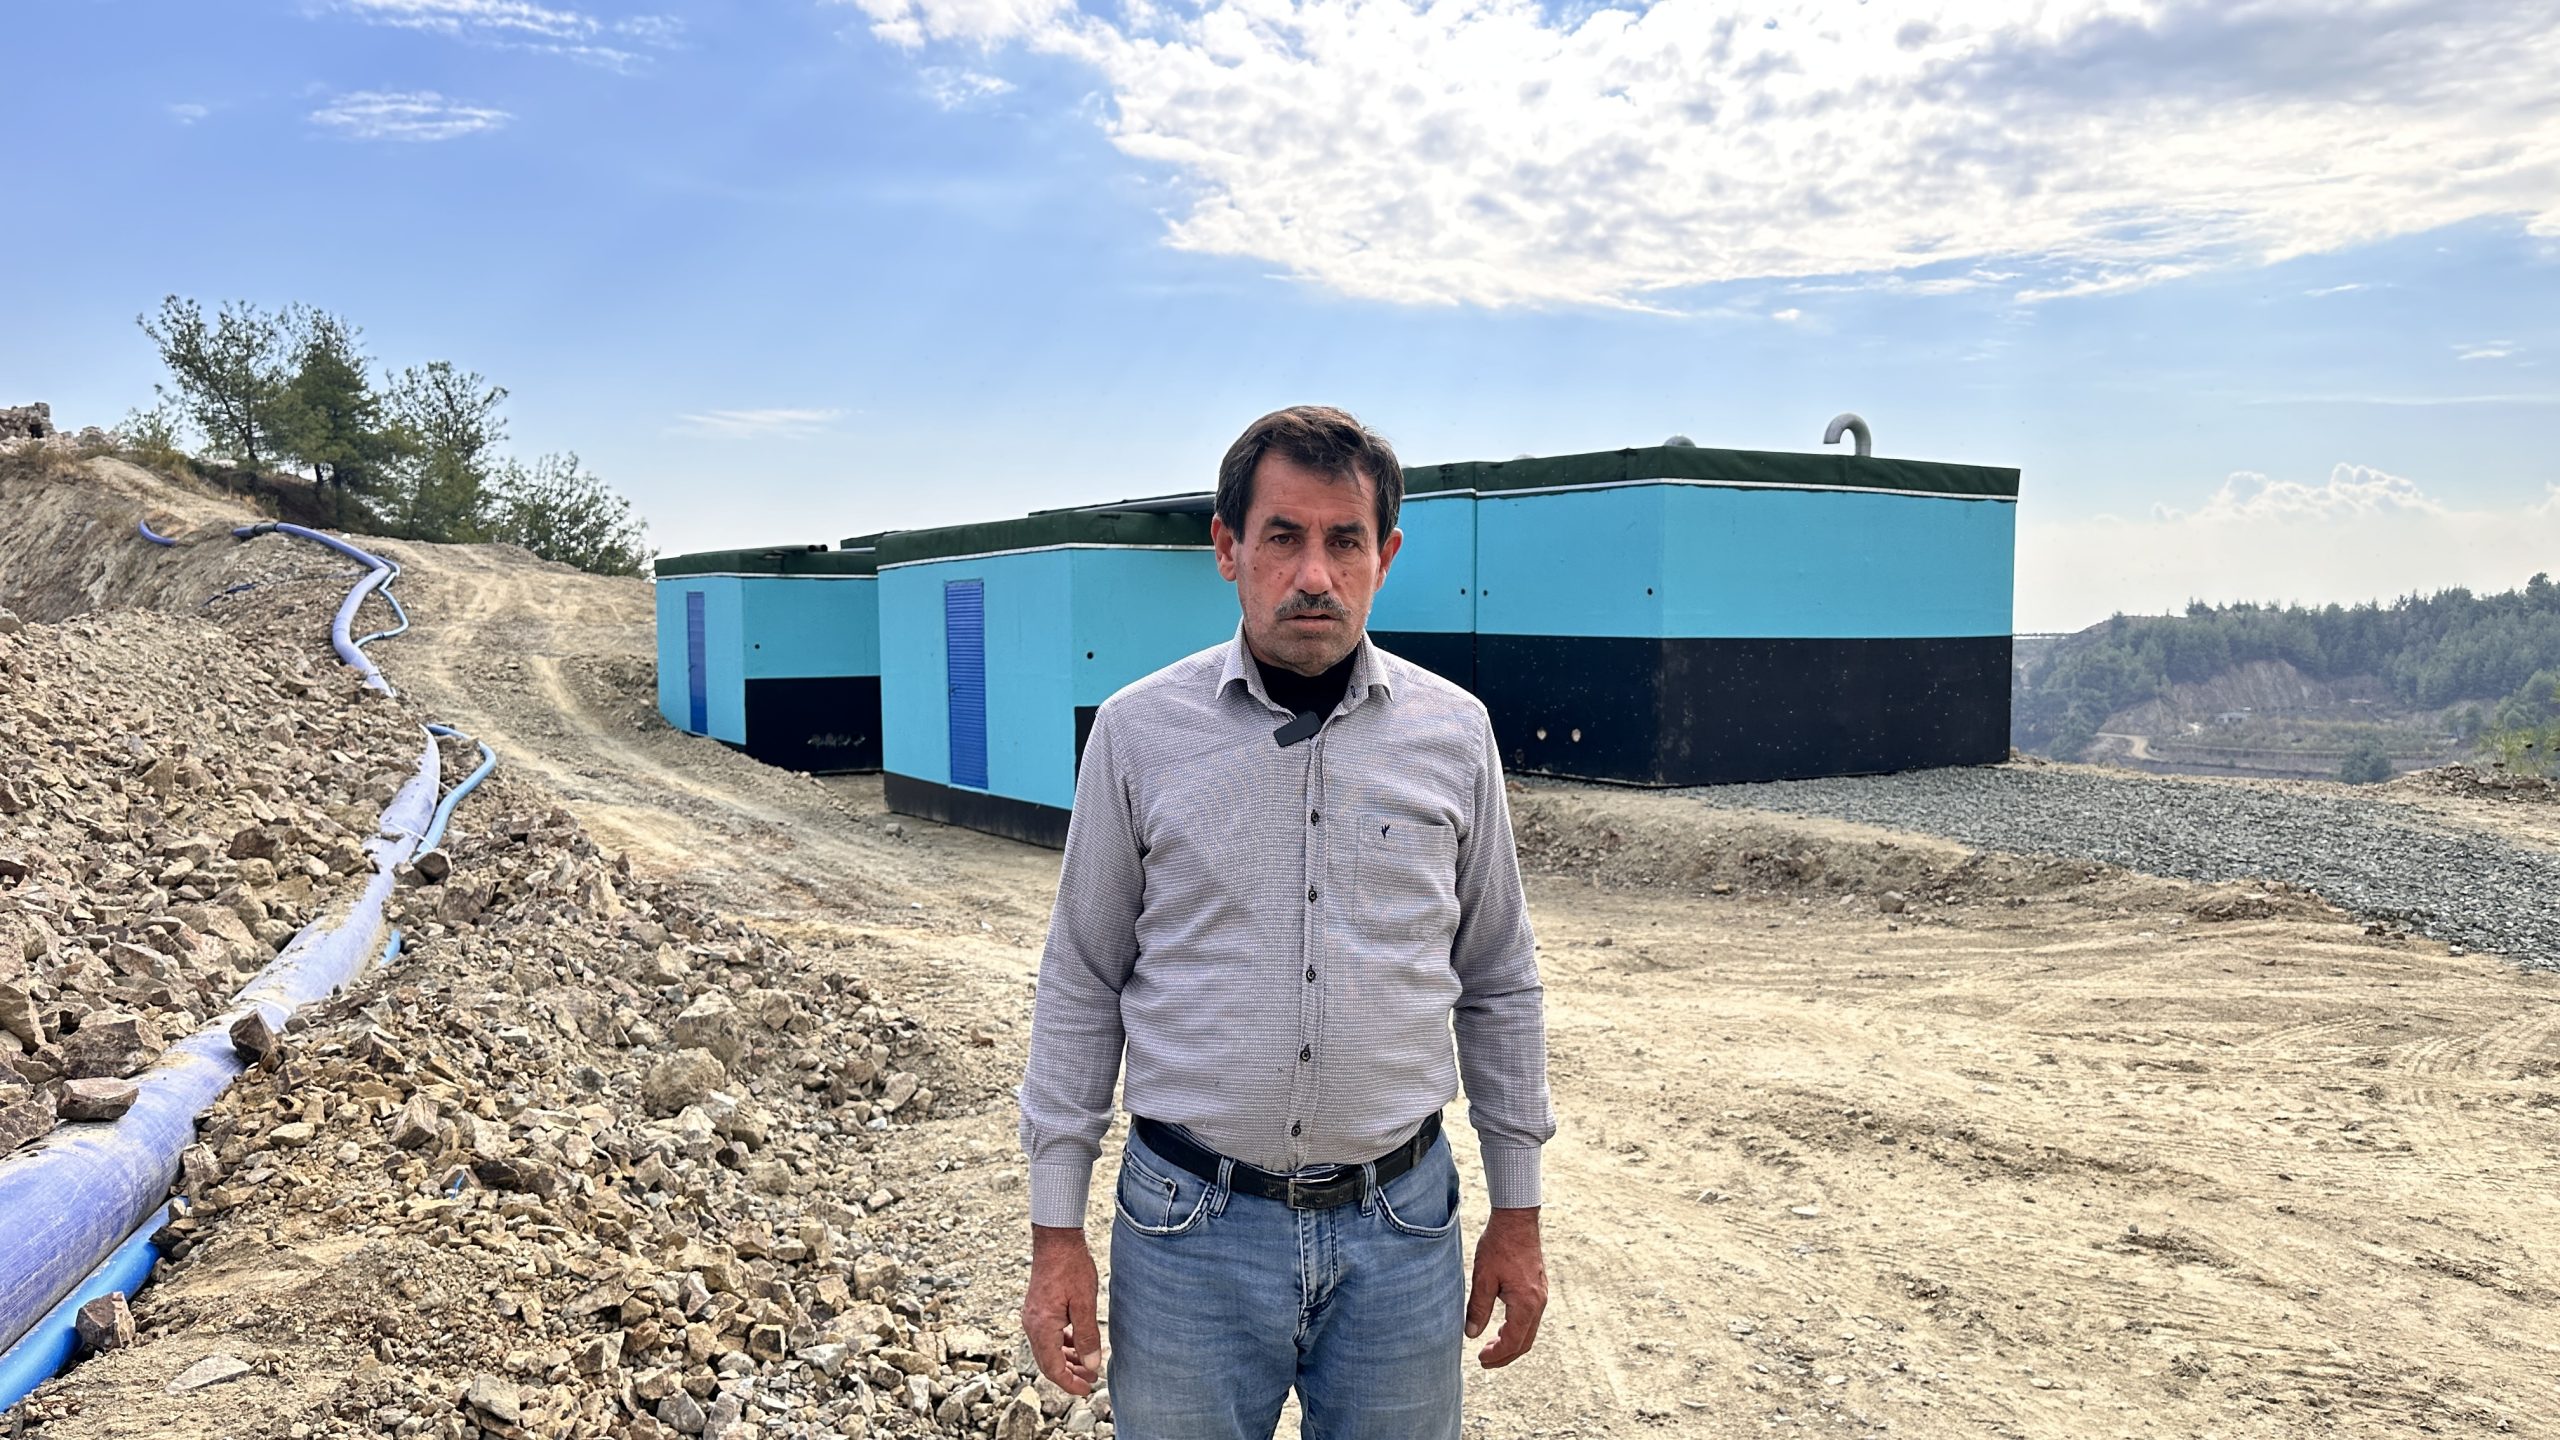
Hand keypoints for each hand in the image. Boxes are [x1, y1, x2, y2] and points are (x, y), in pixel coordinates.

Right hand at [1022, 1225, 1103, 1393]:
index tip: (1086, 1390)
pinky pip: (1048, 1336)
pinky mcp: (1037, 1309)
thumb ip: (1087, 1336)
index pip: (1052, 1368)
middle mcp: (1032, 1324)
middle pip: (1048, 1362)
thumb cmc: (1071, 1267)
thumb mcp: (1085, 1303)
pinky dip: (1062, 1345)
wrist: (1056, 1239)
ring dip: (1067, 1360)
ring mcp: (1033, 1317)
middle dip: (1069, 1374)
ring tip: (1088, 1365)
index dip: (1069, 1383)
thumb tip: (1091, 1365)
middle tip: (1091, 1380)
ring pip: (1048, 1350)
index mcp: (1042, 1327)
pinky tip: (1078, 1344)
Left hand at [1464, 1206, 1547, 1367]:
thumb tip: (1472, 1334)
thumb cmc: (1500, 1245)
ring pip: (1529, 1331)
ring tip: (1491, 1347)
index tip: (1481, 1359)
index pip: (1513, 1341)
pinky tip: (1502, 1327)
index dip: (1497, 1355)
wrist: (1517, 1220)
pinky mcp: (1539, 1288)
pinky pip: (1531, 1318)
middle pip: (1525, 1341)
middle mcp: (1539, 1303)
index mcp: (1526, 1303)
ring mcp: (1542, 1296)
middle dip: (1505, 1355)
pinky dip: (1517, 1329)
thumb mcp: (1483, 1278)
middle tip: (1485, 1361)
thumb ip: (1479, 1308)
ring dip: (1511, 1343)